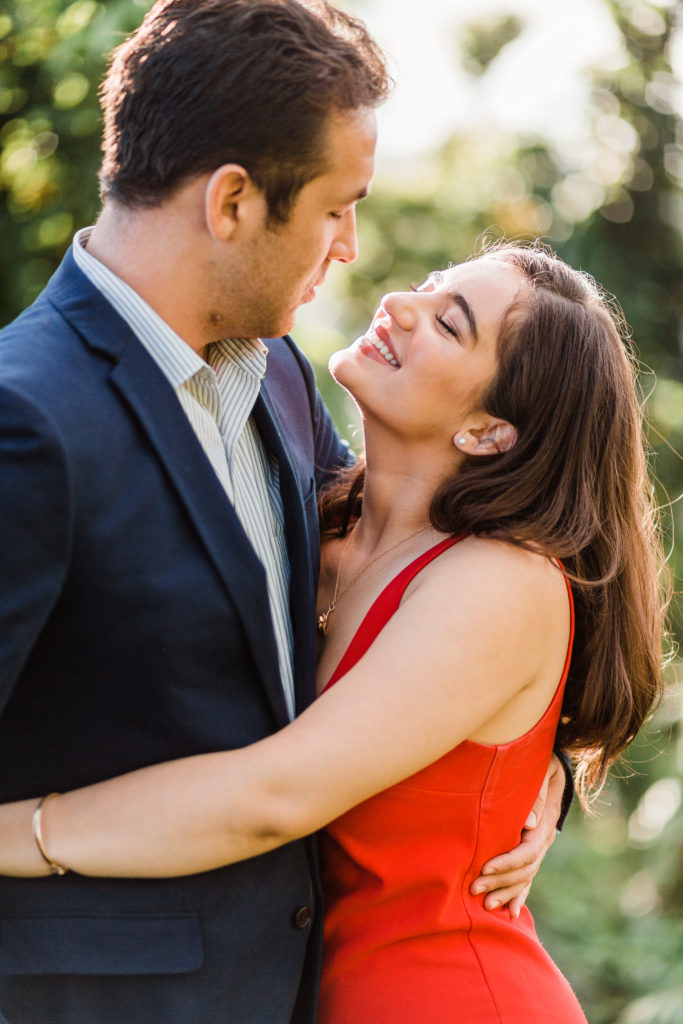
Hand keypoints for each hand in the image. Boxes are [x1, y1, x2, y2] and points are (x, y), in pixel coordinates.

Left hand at [469, 753, 563, 917]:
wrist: (552, 768)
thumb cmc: (540, 765)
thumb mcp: (542, 771)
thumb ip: (536, 794)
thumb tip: (529, 823)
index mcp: (545, 824)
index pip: (527, 851)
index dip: (506, 862)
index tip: (484, 867)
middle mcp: (544, 840)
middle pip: (524, 869)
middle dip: (500, 881)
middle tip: (474, 888)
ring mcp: (540, 848)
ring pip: (526, 877)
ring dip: (507, 893)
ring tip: (486, 905)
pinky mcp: (533, 851)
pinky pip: (529, 878)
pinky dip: (520, 896)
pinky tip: (511, 913)